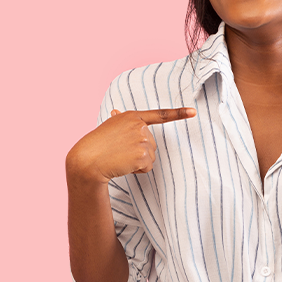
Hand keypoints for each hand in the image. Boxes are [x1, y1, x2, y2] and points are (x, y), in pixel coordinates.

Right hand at [66, 108, 195, 185]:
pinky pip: (147, 166)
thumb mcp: (108, 127)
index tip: (193, 112)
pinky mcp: (142, 154)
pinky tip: (123, 165)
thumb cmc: (96, 145)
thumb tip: (116, 111)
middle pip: (152, 144)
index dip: (178, 113)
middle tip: (119, 152)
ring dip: (137, 161)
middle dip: (138, 152)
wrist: (88, 159)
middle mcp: (139, 125)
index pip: (159, 115)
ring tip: (120, 158)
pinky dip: (137, 170)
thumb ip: (119, 121)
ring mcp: (142, 139)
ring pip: (150, 156)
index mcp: (132, 116)